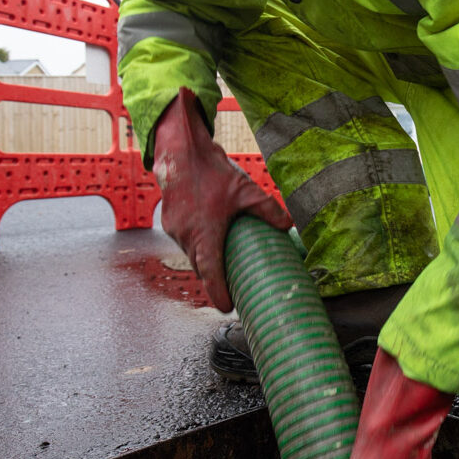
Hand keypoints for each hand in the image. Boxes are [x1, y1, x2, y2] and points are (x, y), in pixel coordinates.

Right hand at [153, 88, 290, 309]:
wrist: (180, 152)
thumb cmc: (211, 171)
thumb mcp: (245, 189)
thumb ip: (268, 209)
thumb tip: (289, 224)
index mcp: (204, 233)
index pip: (210, 273)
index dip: (218, 292)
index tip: (226, 307)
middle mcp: (186, 236)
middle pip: (202, 267)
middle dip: (215, 281)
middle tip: (231, 291)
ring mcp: (174, 230)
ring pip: (192, 255)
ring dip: (206, 262)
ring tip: (223, 267)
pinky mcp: (169, 222)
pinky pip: (185, 242)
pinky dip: (197, 247)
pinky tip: (210, 242)